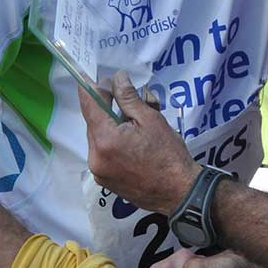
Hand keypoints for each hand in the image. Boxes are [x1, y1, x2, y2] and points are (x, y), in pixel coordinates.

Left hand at [79, 72, 197, 213]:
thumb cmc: (168, 154)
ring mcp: (98, 172)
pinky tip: (133, 142)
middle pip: (94, 122)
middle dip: (107, 107)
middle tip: (126, 97)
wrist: (180, 192)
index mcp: (105, 139)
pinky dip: (113, 143)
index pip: (89, 105)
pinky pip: (103, 154)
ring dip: (112, 126)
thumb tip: (117, 79)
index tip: (87, 74)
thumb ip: (129, 98)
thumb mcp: (151, 119)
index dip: (88, 87)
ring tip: (136, 123)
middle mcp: (95, 157)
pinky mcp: (105, 181)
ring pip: (99, 138)